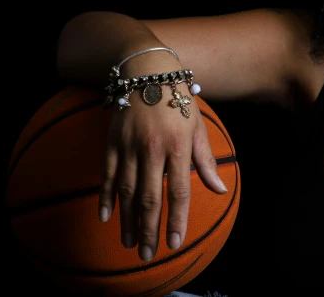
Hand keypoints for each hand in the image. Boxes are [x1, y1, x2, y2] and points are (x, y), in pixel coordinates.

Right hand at [97, 80, 227, 261]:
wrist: (147, 69)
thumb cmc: (178, 99)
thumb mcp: (197, 126)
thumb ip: (205, 160)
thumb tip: (219, 190)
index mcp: (178, 145)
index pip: (179, 191)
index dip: (177, 219)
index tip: (174, 243)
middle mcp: (153, 148)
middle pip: (151, 197)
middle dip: (150, 229)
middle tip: (148, 254)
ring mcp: (129, 145)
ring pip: (127, 190)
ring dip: (128, 220)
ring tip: (130, 243)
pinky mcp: (112, 142)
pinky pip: (106, 174)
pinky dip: (105, 197)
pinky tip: (105, 217)